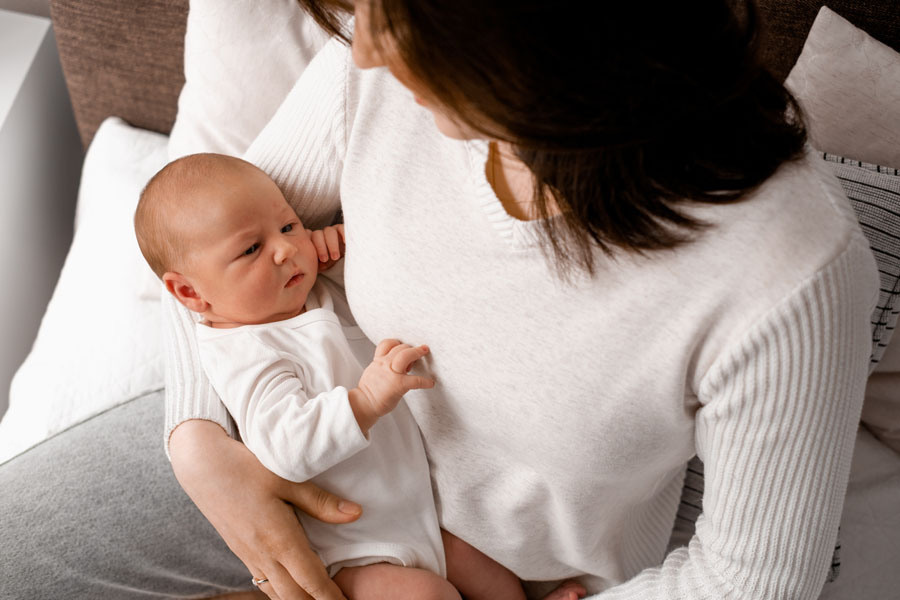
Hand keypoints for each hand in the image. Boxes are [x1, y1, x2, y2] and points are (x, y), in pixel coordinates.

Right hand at [169, 420, 360, 599]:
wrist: (201, 465)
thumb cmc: (246, 467)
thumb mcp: (287, 479)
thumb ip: (320, 501)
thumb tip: (355, 514)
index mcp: (279, 539)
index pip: (311, 580)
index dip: (330, 597)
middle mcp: (263, 554)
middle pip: (294, 595)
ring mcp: (249, 555)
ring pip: (276, 592)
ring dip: (298, 599)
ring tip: (315, 599)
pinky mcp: (240, 550)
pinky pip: (263, 581)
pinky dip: (280, 591)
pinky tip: (290, 587)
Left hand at [310, 224, 344, 271]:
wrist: (340, 263)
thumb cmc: (325, 263)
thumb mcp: (316, 264)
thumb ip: (309, 262)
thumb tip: (301, 268)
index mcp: (311, 239)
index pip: (306, 237)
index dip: (310, 246)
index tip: (314, 259)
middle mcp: (320, 233)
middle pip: (317, 234)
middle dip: (321, 247)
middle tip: (324, 260)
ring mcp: (331, 231)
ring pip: (329, 231)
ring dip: (332, 244)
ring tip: (335, 257)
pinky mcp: (342, 229)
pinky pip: (342, 228)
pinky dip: (343, 234)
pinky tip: (345, 243)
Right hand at [350, 339, 434, 432]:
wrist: (364, 404)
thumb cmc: (370, 391)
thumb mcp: (373, 372)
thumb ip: (383, 365)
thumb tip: (395, 364)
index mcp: (378, 361)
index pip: (386, 344)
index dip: (397, 343)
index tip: (404, 346)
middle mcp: (384, 364)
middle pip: (399, 347)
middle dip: (411, 348)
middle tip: (421, 350)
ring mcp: (391, 374)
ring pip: (405, 356)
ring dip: (417, 353)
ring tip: (424, 352)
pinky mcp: (398, 385)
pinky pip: (416, 380)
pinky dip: (425, 381)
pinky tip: (429, 383)